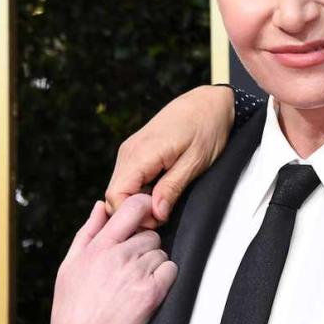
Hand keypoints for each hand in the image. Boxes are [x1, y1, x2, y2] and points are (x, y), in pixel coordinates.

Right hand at [40, 194, 177, 323]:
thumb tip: (101, 205)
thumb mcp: (70, 266)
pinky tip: (146, 293)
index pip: (132, 207)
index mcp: (98, 246)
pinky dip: (165, 280)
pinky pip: (171, 270)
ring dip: (154, 266)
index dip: (145, 207)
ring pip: (162, 254)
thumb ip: (87, 232)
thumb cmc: (72, 309)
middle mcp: (118, 255)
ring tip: (132, 286)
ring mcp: (136, 273)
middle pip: (152, 234)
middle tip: (129, 270)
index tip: (147, 216)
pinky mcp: (152, 291)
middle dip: (145, 248)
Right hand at [105, 85, 234, 225]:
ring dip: (139, 201)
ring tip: (164, 204)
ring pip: (121, 187)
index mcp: (141, 153)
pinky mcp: (137, 151)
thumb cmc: (207, 128)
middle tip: (163, 216)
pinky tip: (161, 191)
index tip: (157, 221)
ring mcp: (130, 150)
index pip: (116, 195)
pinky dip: (141, 190)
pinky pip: (129, 178)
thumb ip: (172, 188)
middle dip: (135, 211)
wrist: (209, 102)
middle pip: (114, 194)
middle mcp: (129, 151)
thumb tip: (155, 214)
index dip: (133, 214)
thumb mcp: (195, 162)